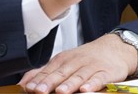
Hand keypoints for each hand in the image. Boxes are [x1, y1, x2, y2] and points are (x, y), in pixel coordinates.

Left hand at [19, 33, 136, 93]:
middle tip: (40, 91)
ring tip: (61, 91)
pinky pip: (98, 79)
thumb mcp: (63, 62)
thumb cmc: (85, 58)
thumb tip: (23, 83)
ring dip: (69, 84)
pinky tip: (86, 89)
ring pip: (79, 76)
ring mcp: (91, 66)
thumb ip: (43, 72)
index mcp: (63, 60)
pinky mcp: (105, 72)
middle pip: (61, 73)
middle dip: (50, 83)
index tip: (29, 88)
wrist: (114, 49)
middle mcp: (76, 62)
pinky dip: (92, 84)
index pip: (48, 71)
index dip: (39, 81)